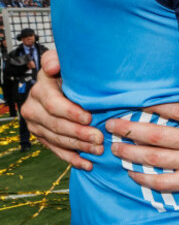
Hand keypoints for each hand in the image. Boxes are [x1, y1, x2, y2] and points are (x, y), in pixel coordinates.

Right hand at [21, 49, 102, 170]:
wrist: (62, 84)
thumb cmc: (69, 73)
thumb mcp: (64, 63)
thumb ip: (56, 60)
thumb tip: (53, 66)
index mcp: (40, 89)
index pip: (53, 104)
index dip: (71, 112)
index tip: (89, 117)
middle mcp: (33, 108)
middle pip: (56, 125)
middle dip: (79, 133)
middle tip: (99, 138)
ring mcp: (36, 125)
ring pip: (57, 139)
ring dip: (79, 147)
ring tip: (98, 150)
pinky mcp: (42, 137)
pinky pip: (56, 150)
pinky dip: (72, 159)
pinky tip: (87, 164)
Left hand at [107, 102, 178, 200]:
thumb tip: (178, 96)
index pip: (172, 109)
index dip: (149, 105)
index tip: (131, 103)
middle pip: (155, 134)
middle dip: (129, 129)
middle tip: (110, 125)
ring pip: (154, 158)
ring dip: (130, 153)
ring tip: (115, 148)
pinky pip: (163, 182)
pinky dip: (144, 178)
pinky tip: (132, 173)